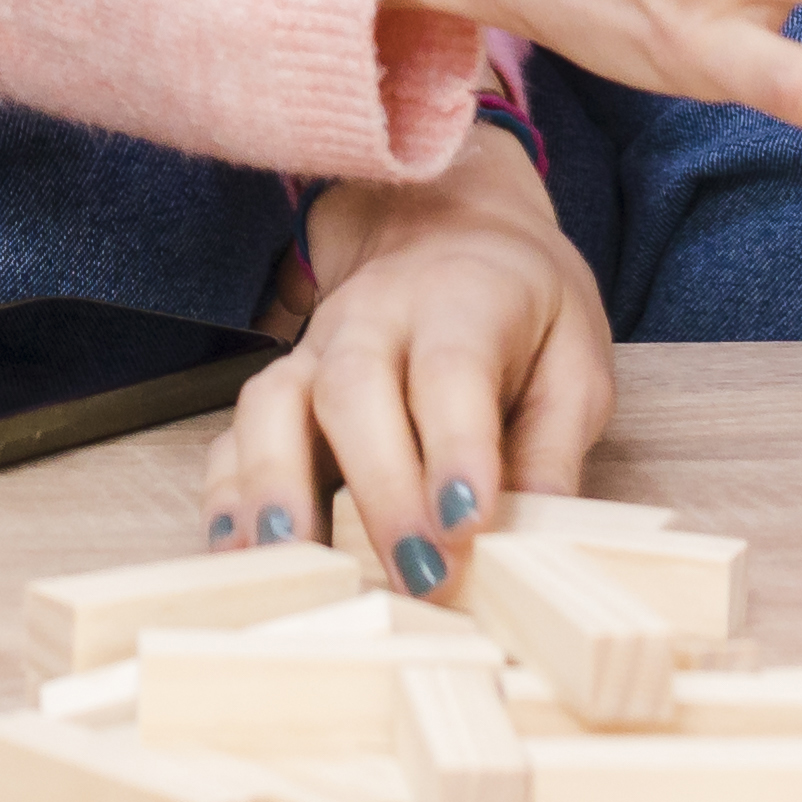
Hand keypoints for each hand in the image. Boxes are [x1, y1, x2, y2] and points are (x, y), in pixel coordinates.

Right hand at [207, 127, 610, 594]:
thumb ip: (555, 443)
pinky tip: (237, 553)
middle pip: (353, 389)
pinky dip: (226, 494)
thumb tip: (541, 527)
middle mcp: (374, 318)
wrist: (447, 227)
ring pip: (275, 404)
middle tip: (416, 575)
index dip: (456, 446)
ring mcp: (313, 349)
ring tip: (294, 562)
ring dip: (277, 486)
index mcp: (462, 300)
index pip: (452, 368)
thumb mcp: (574, 358)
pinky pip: (235, 434)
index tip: (468, 524)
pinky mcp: (280, 389)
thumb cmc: (523, 308)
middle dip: (379, 489)